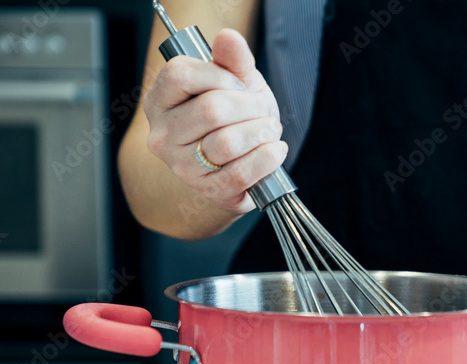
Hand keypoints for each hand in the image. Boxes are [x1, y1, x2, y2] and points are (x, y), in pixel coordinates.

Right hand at [143, 29, 286, 215]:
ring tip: (269, 130)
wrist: (238, 163)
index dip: (222, 76)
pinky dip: (267, 158)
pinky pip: (242, 173)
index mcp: (160, 99)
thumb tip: (228, 37)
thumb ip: (232, 60)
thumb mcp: (234, 82)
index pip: (182, 75)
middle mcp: (163, 134)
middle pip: (212, 109)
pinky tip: (274, 149)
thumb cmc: (233, 118)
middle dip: (251, 106)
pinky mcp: (208, 190)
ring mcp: (182, 166)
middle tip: (263, 109)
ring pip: (228, 143)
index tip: (240, 85)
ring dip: (262, 133)